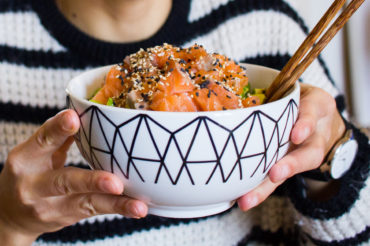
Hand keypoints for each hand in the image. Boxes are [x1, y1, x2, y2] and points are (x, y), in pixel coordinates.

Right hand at [0, 110, 147, 244]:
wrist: (10, 215)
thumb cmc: (29, 174)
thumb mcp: (34, 153)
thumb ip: (58, 136)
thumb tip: (87, 113)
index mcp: (26, 160)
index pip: (43, 141)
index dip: (58, 129)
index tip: (74, 118)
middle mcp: (35, 187)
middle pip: (66, 182)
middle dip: (92, 182)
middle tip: (114, 183)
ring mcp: (51, 207)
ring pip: (86, 204)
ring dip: (115, 204)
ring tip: (138, 206)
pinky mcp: (67, 218)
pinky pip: (95, 212)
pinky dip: (118, 209)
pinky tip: (137, 208)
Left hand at [237, 84, 345, 209]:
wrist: (322, 119)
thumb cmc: (301, 102)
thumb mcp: (297, 90)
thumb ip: (277, 94)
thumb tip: (228, 91)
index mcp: (315, 107)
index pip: (312, 113)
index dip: (305, 124)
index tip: (296, 135)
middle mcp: (314, 135)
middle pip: (309, 153)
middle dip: (292, 164)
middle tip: (275, 174)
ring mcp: (303, 154)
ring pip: (287, 177)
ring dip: (268, 187)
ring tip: (248, 200)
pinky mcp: (290, 167)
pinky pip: (279, 179)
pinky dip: (261, 190)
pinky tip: (243, 200)